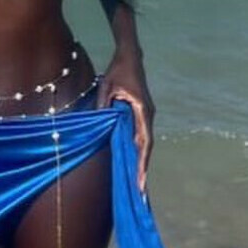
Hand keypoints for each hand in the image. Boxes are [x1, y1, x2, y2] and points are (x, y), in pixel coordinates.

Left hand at [97, 53, 154, 194]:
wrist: (130, 56)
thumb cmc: (118, 70)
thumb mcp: (106, 86)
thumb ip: (103, 104)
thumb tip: (99, 122)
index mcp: (142, 110)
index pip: (144, 141)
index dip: (142, 162)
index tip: (141, 180)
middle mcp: (148, 114)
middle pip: (146, 146)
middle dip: (143, 168)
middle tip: (140, 191)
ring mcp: (147, 114)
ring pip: (145, 142)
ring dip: (141, 160)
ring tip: (137, 182)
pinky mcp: (143, 113)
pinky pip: (141, 134)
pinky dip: (138, 149)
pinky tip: (133, 161)